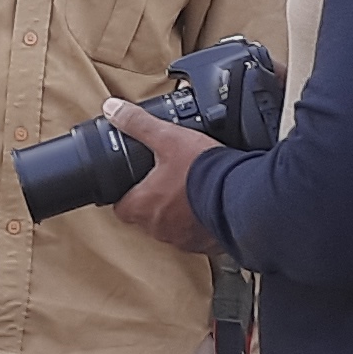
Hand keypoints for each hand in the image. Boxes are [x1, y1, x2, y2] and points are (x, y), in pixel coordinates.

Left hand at [107, 98, 223, 253]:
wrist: (239, 194)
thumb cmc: (201, 170)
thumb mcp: (167, 137)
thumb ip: (138, 124)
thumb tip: (113, 109)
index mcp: (144, 205)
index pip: (120, 208)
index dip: (124, 195)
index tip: (132, 184)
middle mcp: (159, 226)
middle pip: (144, 218)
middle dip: (151, 203)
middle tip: (163, 183)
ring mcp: (182, 238)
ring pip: (169, 228)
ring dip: (174, 214)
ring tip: (186, 192)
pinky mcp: (203, 244)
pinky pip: (193, 236)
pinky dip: (196, 223)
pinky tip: (205, 205)